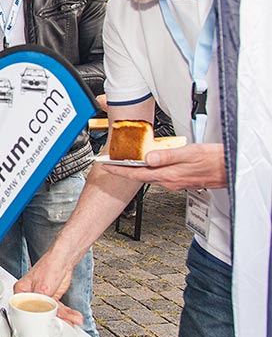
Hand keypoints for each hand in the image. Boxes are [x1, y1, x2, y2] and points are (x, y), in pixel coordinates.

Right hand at [14, 257, 82, 326]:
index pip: (24, 310)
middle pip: (40, 313)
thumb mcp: (43, 289)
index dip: (35, 319)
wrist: (63, 259)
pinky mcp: (52, 298)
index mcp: (22, 291)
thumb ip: (40, 304)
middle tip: (64, 324)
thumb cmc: (49, 266)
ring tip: (73, 320)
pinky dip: (68, 313)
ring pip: (52, 312)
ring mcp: (42, 297)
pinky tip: (74, 316)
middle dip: (55, 320)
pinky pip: (59, 309)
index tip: (45, 325)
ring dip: (65, 317)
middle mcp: (31, 295)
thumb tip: (38, 318)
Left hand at [102, 143, 225, 189]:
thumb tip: (148, 158)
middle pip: (140, 176)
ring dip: (135, 170)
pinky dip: (148, 171)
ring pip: (149, 176)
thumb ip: (167, 156)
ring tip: (123, 164)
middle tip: (109, 164)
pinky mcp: (180, 181)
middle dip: (123, 170)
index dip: (119, 169)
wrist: (230, 169)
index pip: (137, 173)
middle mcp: (169, 181)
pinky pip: (158, 176)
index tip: (106, 166)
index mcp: (168, 174)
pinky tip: (147, 166)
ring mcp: (175, 182)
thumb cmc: (213, 160)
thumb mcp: (189, 153)